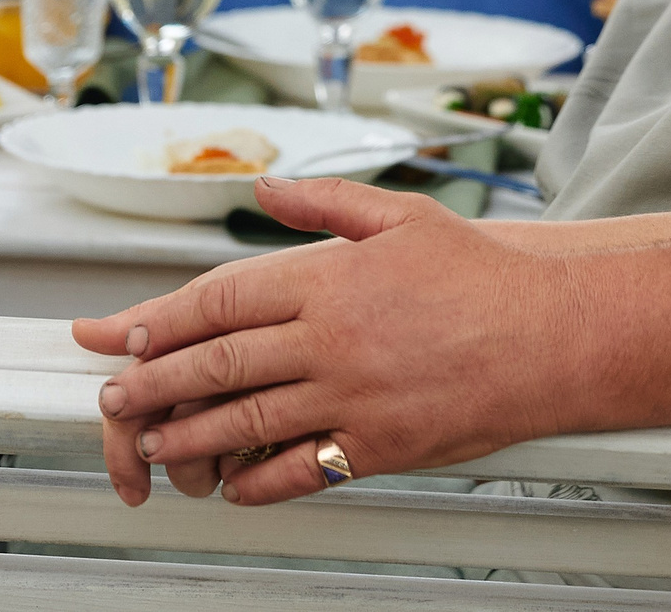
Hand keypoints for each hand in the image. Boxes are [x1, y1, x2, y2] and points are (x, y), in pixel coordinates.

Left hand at [72, 175, 583, 506]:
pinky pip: (296, 471)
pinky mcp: (376, 447)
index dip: (161, 319)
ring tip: (154, 444)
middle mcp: (331, 339)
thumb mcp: (403, 215)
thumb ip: (325, 201)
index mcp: (330, 278)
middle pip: (216, 364)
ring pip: (243, 421)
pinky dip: (254, 482)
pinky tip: (232, 484)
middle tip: (116, 397)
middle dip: (153, 384)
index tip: (125, 335)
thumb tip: (264, 187)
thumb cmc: (484, 278)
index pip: (219, 299)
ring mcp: (351, 397)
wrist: (554, 337)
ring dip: (187, 437)